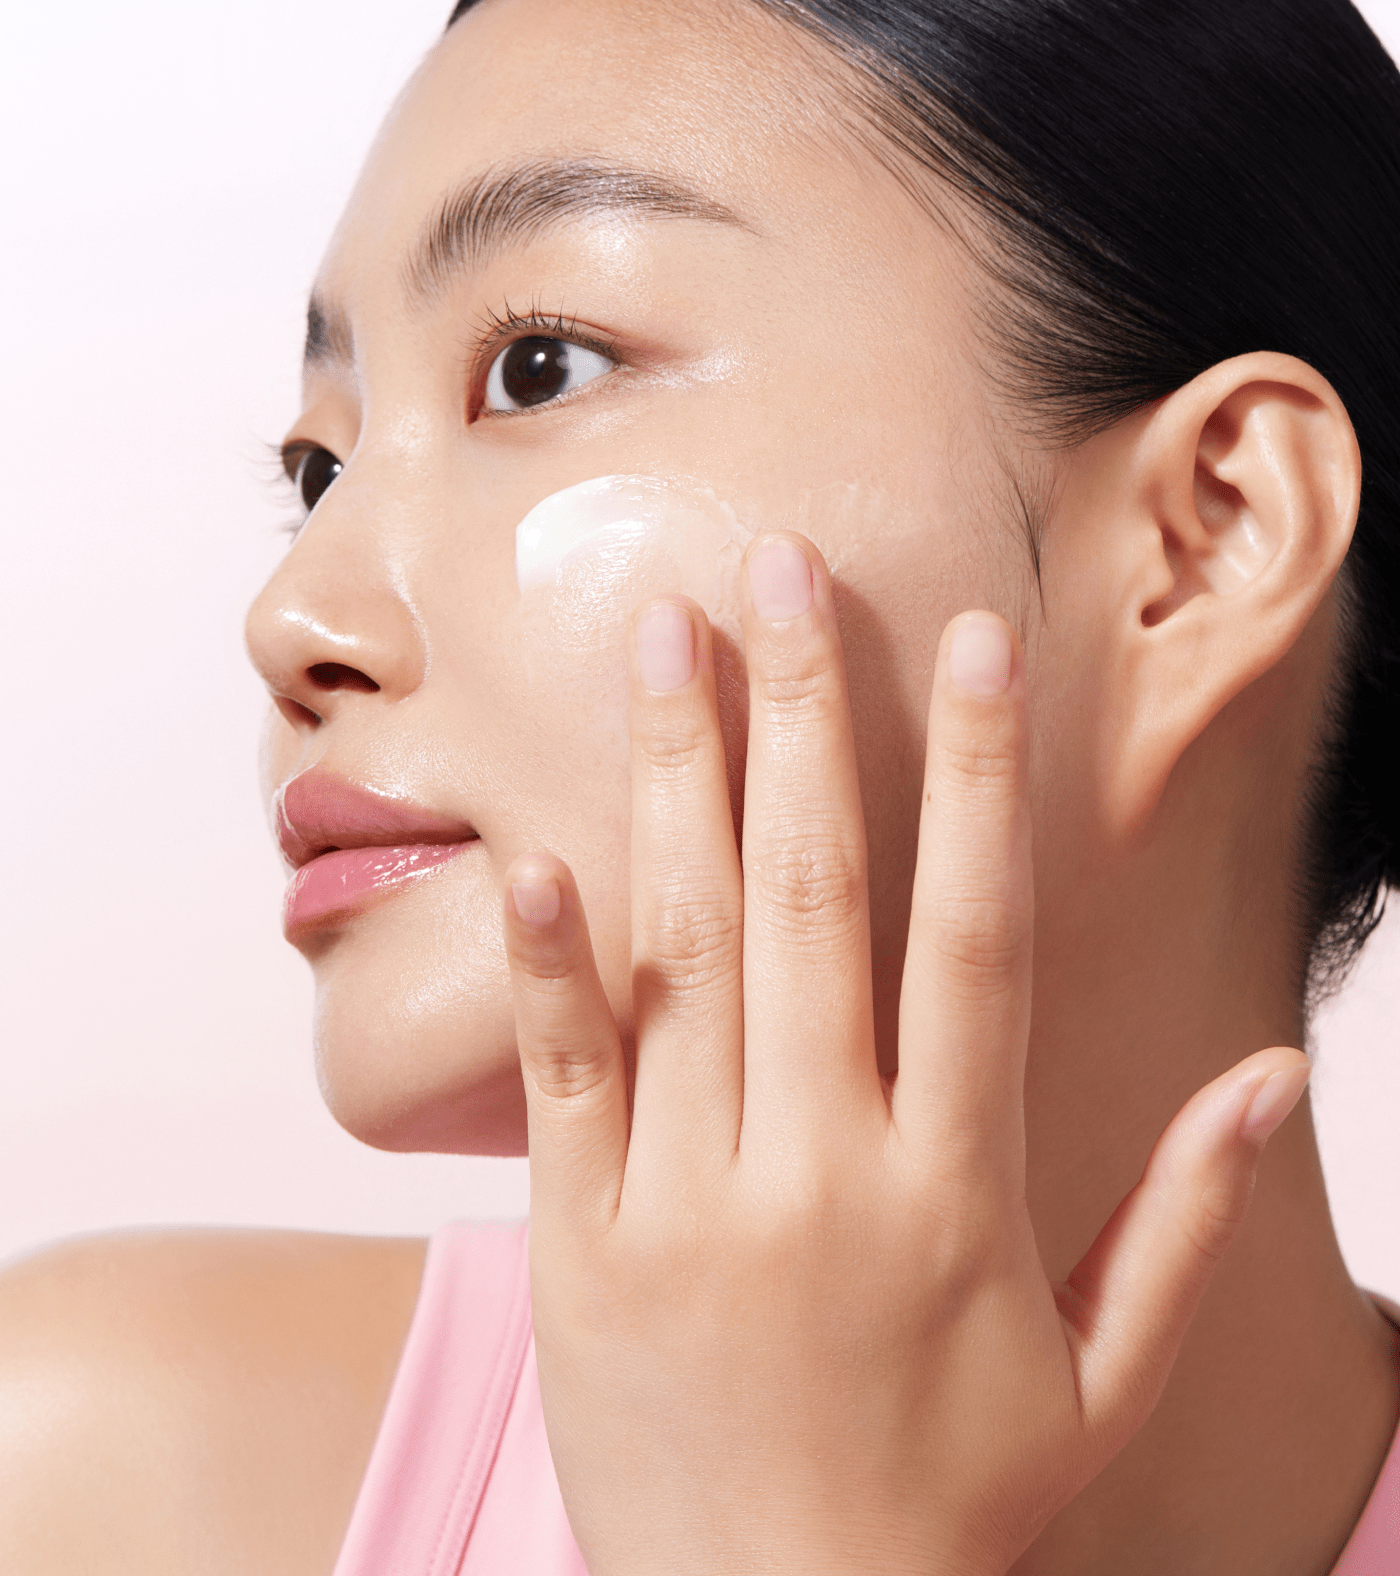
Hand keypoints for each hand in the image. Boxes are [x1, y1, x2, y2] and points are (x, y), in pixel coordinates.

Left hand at [501, 534, 1308, 1575]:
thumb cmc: (946, 1510)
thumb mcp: (1099, 1379)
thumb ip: (1187, 1218)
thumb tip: (1276, 1075)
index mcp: (957, 1187)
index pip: (977, 937)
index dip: (977, 778)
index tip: (972, 644)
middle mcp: (824, 1167)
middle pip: (818, 897)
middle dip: (807, 717)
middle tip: (783, 570)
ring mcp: (692, 1200)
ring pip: (690, 952)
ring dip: (682, 780)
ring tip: (666, 638)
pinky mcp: (582, 1243)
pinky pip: (562, 1082)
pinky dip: (549, 964)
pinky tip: (530, 847)